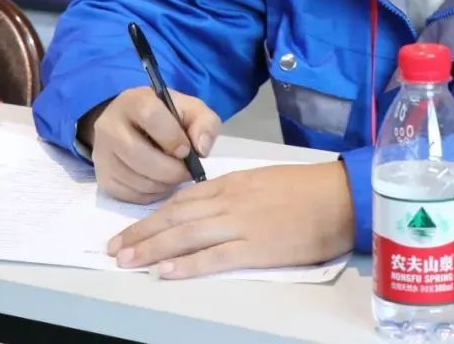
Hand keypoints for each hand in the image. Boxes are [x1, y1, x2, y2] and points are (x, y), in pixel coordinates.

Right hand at [85, 86, 221, 203]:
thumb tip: (201, 149)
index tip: (186, 150)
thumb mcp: (191, 110)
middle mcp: (109, 125)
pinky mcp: (102, 177)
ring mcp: (102, 153)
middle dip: (171, 170)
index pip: (150, 116)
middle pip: (139, 155)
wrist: (135, 124)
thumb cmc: (168, 116)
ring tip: (175, 176)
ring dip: (163, 184)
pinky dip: (150, 194)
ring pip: (134, 179)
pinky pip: (128, 194)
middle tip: (187, 171)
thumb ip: (204, 123)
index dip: (172, 137)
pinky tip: (160, 183)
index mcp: (134, 101)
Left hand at [107, 161, 355, 277]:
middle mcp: (230, 201)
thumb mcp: (265, 181)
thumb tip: (210, 207)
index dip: (152, 216)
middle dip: (141, 233)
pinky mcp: (256, 248)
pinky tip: (165, 272)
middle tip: (114, 248)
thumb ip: (235, 193)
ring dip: (152, 248)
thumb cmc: (308, 189)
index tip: (130, 229)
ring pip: (186, 235)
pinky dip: (187, 264)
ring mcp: (241, 224)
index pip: (182, 199)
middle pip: (175, 217)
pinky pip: (214, 256)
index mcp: (232, 183)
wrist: (340, 196)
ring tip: (126, 261)